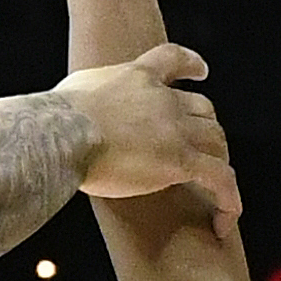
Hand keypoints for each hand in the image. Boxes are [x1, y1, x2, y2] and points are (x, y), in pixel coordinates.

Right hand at [60, 42, 240, 228]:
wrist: (58, 135)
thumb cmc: (52, 119)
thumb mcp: (75, 91)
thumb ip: (93, 98)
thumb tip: (83, 112)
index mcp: (137, 77)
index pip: (171, 59)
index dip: (190, 65)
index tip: (201, 71)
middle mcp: (164, 100)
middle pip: (202, 110)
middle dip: (205, 127)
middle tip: (199, 148)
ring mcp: (176, 129)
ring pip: (217, 141)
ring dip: (218, 160)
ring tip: (214, 184)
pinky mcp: (181, 160)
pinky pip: (221, 179)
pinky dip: (228, 200)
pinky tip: (224, 221)